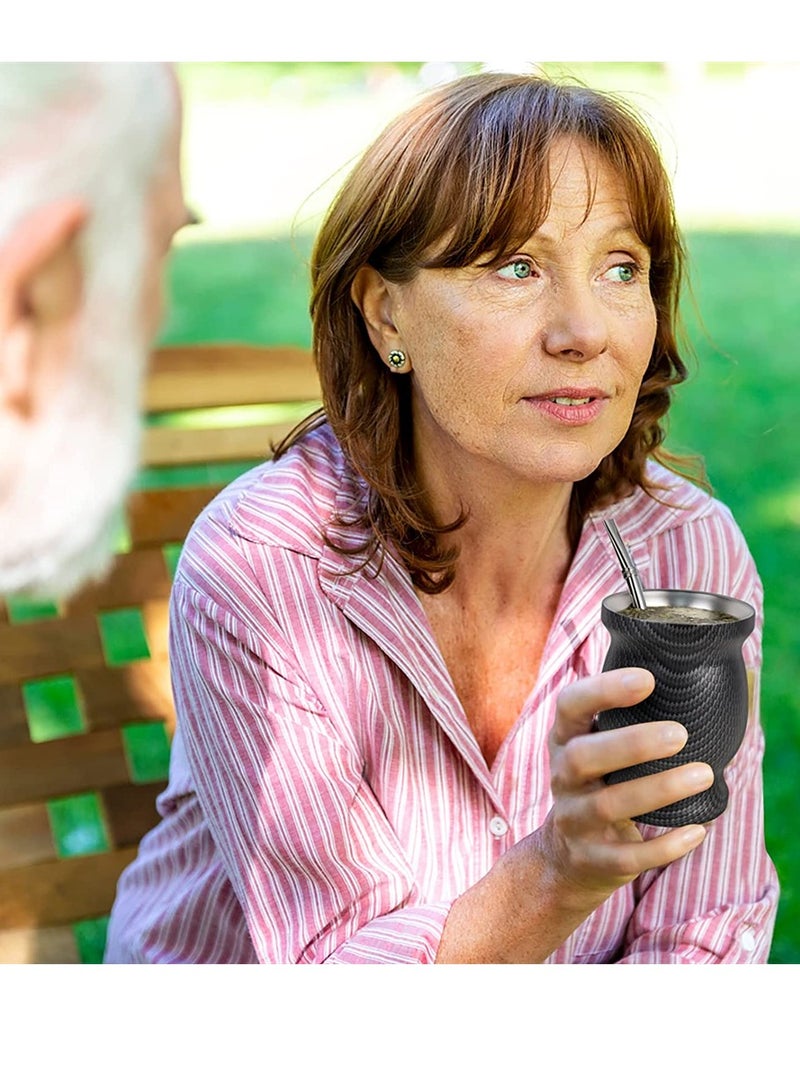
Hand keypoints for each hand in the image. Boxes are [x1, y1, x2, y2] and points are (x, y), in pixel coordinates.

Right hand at [537, 667, 711, 912]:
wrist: (568, 857)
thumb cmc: (600, 784)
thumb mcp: (595, 748)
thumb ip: (625, 719)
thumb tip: (694, 680)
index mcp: (564, 740)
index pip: (570, 705)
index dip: (603, 689)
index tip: (647, 679)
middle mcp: (562, 777)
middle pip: (584, 756)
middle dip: (632, 743)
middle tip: (681, 734)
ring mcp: (574, 820)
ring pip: (609, 805)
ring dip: (659, 789)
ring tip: (704, 774)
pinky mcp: (592, 859)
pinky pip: (627, 856)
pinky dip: (664, 845)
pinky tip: (698, 830)